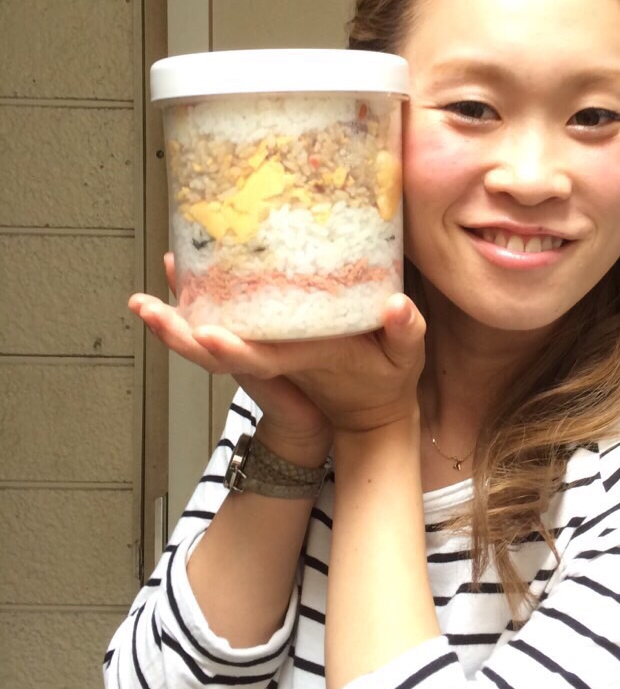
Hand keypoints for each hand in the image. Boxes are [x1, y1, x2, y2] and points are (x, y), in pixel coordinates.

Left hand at [130, 253, 425, 439]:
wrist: (368, 413)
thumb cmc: (385, 384)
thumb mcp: (404, 360)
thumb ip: (405, 332)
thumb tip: (398, 306)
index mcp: (300, 364)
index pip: (257, 360)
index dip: (229, 349)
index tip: (204, 333)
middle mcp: (270, 362)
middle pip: (213, 351)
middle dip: (177, 330)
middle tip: (144, 305)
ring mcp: (260, 353)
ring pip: (208, 337)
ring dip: (176, 315)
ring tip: (154, 279)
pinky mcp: (260, 343)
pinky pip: (218, 324)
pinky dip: (196, 304)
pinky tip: (184, 275)